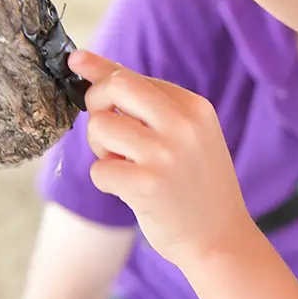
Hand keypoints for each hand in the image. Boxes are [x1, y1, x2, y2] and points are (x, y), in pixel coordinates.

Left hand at [69, 49, 255, 268]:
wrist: (221, 237)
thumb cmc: (196, 183)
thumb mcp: (190, 134)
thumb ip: (150, 104)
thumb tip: (87, 64)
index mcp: (194, 106)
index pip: (134, 76)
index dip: (101, 73)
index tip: (77, 61)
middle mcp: (183, 124)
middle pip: (115, 87)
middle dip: (96, 101)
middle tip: (106, 126)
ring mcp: (166, 154)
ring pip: (100, 128)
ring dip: (101, 149)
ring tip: (125, 164)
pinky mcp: (148, 186)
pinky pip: (98, 170)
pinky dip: (105, 180)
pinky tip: (128, 189)